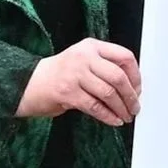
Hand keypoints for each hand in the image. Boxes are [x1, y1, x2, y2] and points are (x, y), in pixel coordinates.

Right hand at [18, 39, 141, 124]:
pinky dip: (108, 116)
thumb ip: (104, 66)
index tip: (138, 89)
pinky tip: (114, 120)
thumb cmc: (60, 74)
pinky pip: (95, 107)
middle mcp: (84, 57)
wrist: (29, 82)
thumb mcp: (83, 60)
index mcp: (92, 46)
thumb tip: (132, 85)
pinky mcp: (68, 93)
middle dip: (131, 96)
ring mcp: (75, 74)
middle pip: (118, 76)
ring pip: (108, 93)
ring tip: (126, 116)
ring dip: (121, 108)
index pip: (124, 56)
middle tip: (135, 107)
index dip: (136, 75)